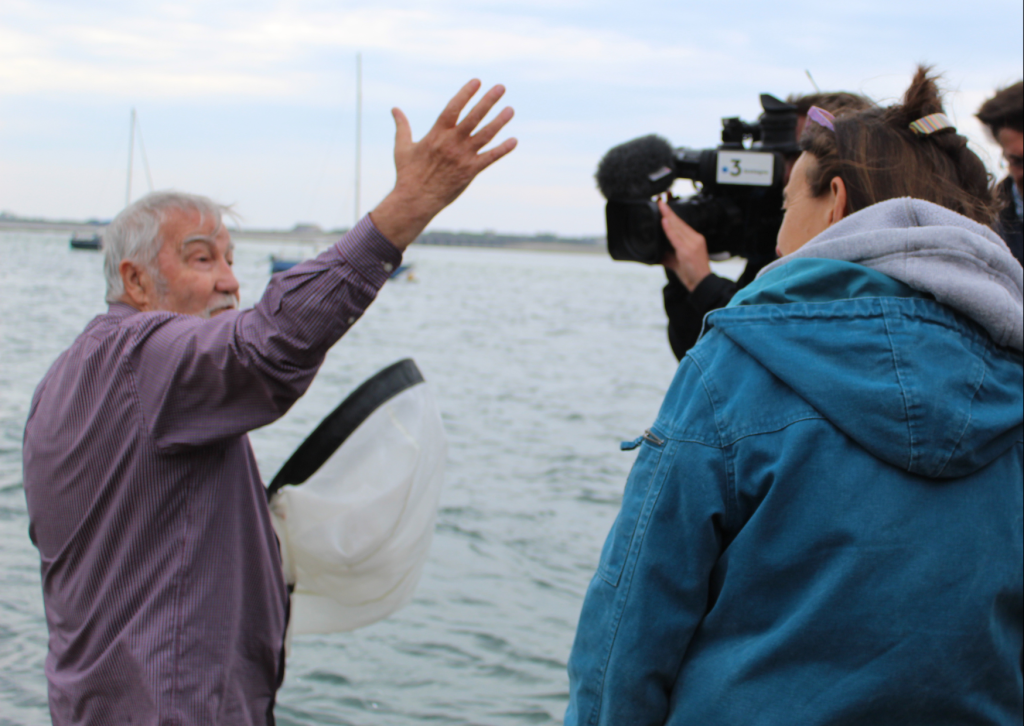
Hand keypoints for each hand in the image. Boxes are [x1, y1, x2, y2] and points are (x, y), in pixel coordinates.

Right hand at [370, 80, 516, 248]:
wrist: (415, 200)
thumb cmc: (407, 174)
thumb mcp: (402, 147)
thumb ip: (402, 126)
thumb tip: (394, 109)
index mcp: (436, 134)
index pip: (453, 108)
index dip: (466, 93)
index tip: (477, 81)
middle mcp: (452, 142)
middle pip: (474, 117)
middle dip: (488, 101)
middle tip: (501, 87)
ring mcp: (463, 157)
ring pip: (485, 135)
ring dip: (499, 121)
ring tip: (510, 109)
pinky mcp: (470, 171)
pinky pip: (490, 158)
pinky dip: (502, 149)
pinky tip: (514, 140)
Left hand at [659, 199, 711, 290]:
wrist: (702, 284)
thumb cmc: (693, 274)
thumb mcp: (679, 262)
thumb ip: (669, 255)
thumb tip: (657, 253)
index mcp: (695, 239)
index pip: (682, 224)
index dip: (672, 214)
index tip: (664, 206)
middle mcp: (695, 239)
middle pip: (680, 222)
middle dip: (668, 211)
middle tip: (660, 201)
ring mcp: (692, 244)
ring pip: (678, 227)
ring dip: (668, 216)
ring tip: (661, 206)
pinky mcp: (687, 251)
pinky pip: (676, 237)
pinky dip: (669, 229)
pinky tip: (664, 221)